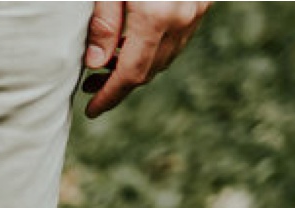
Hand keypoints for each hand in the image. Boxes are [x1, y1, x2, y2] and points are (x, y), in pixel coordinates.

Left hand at [82, 1, 209, 117]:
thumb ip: (104, 23)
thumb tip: (95, 64)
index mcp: (155, 15)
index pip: (130, 73)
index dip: (109, 96)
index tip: (92, 110)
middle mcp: (182, 17)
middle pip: (150, 68)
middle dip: (120, 84)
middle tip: (91, 85)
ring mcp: (198, 8)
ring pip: (167, 55)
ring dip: (138, 66)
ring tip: (107, 63)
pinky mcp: (203, 0)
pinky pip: (178, 36)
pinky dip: (155, 48)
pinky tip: (132, 41)